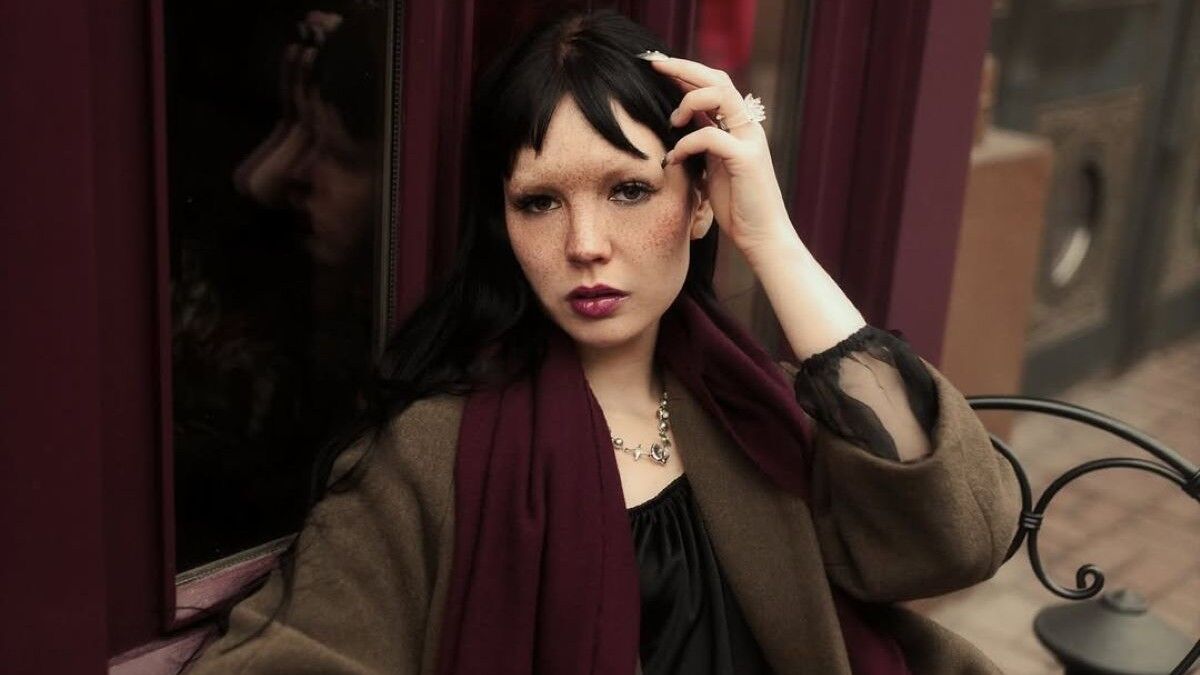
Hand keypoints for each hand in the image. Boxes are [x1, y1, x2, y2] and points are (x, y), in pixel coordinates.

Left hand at [648, 55, 797, 259]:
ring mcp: (750, 141)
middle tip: (654, 64)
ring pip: (721, 96)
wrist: (762, 237)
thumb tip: (677, 130)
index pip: (715, 85)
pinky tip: (673, 159)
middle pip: (719, 79)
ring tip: (671, 122)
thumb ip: (702, 145)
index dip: (687, 72)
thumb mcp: (713, 169)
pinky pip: (710, 136)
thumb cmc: (737, 207)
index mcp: (740, 127)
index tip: (658, 66)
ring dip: (688, 102)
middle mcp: (748, 128)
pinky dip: (686, 144)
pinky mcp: (746, 159)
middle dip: (683, 68)